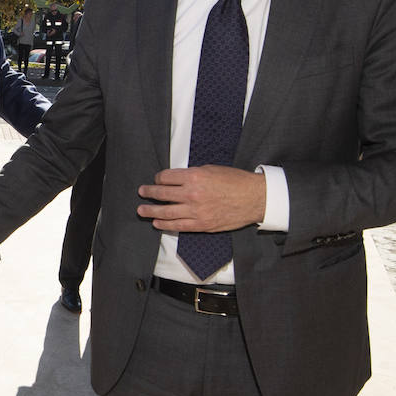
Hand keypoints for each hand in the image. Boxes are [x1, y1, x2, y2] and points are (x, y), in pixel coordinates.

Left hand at [136, 165, 264, 232]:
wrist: (254, 198)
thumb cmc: (235, 181)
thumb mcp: (212, 169)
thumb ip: (192, 174)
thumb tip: (176, 179)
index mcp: (194, 176)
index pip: (166, 177)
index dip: (158, 178)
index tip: (157, 180)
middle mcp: (192, 193)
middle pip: (162, 194)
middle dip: (148, 193)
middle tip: (142, 192)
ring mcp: (195, 211)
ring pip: (166, 212)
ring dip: (151, 211)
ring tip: (141, 210)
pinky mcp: (201, 224)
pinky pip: (178, 226)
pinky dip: (165, 225)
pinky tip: (157, 223)